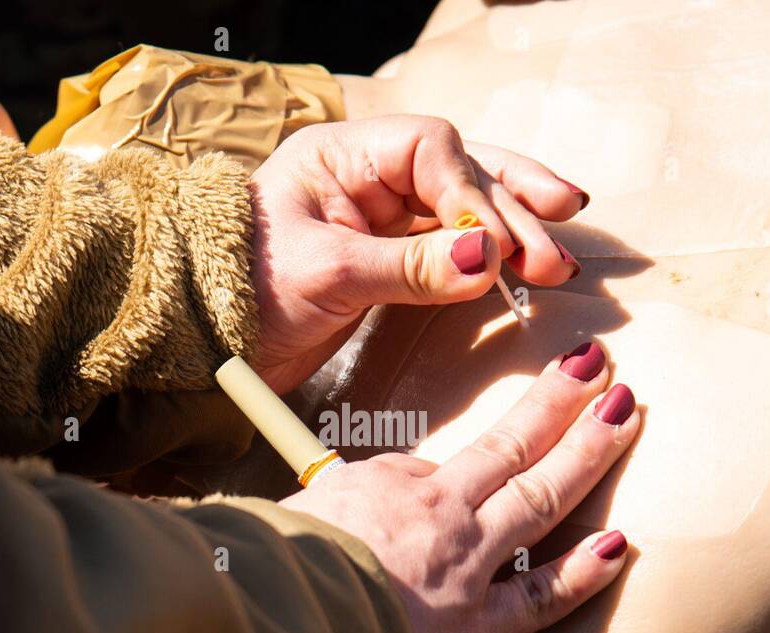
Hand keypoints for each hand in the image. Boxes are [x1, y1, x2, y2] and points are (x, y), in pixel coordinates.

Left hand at [249, 115, 587, 392]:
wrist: (208, 346)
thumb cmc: (244, 295)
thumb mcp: (328, 277)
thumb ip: (409, 266)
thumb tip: (487, 258)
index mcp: (341, 155)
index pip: (432, 150)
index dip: (472, 195)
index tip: (494, 251)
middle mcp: (368, 176)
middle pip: (463, 173)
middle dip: (513, 213)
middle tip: (553, 260)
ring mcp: (383, 218)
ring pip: (467, 210)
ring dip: (516, 232)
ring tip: (561, 258)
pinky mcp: (391, 259)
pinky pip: (453, 249)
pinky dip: (491, 260)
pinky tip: (526, 268)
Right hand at [281, 341, 637, 632]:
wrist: (286, 627)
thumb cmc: (276, 571)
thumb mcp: (291, 515)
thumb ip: (324, 502)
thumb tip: (339, 500)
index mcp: (387, 485)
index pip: (428, 464)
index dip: (454, 460)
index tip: (468, 458)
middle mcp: (440, 511)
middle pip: (512, 445)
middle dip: (558, 400)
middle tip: (599, 362)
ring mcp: (468, 563)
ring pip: (542, 496)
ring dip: (588, 451)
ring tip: (626, 411)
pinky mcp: (481, 627)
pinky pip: (542, 595)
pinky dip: (584, 571)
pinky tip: (618, 543)